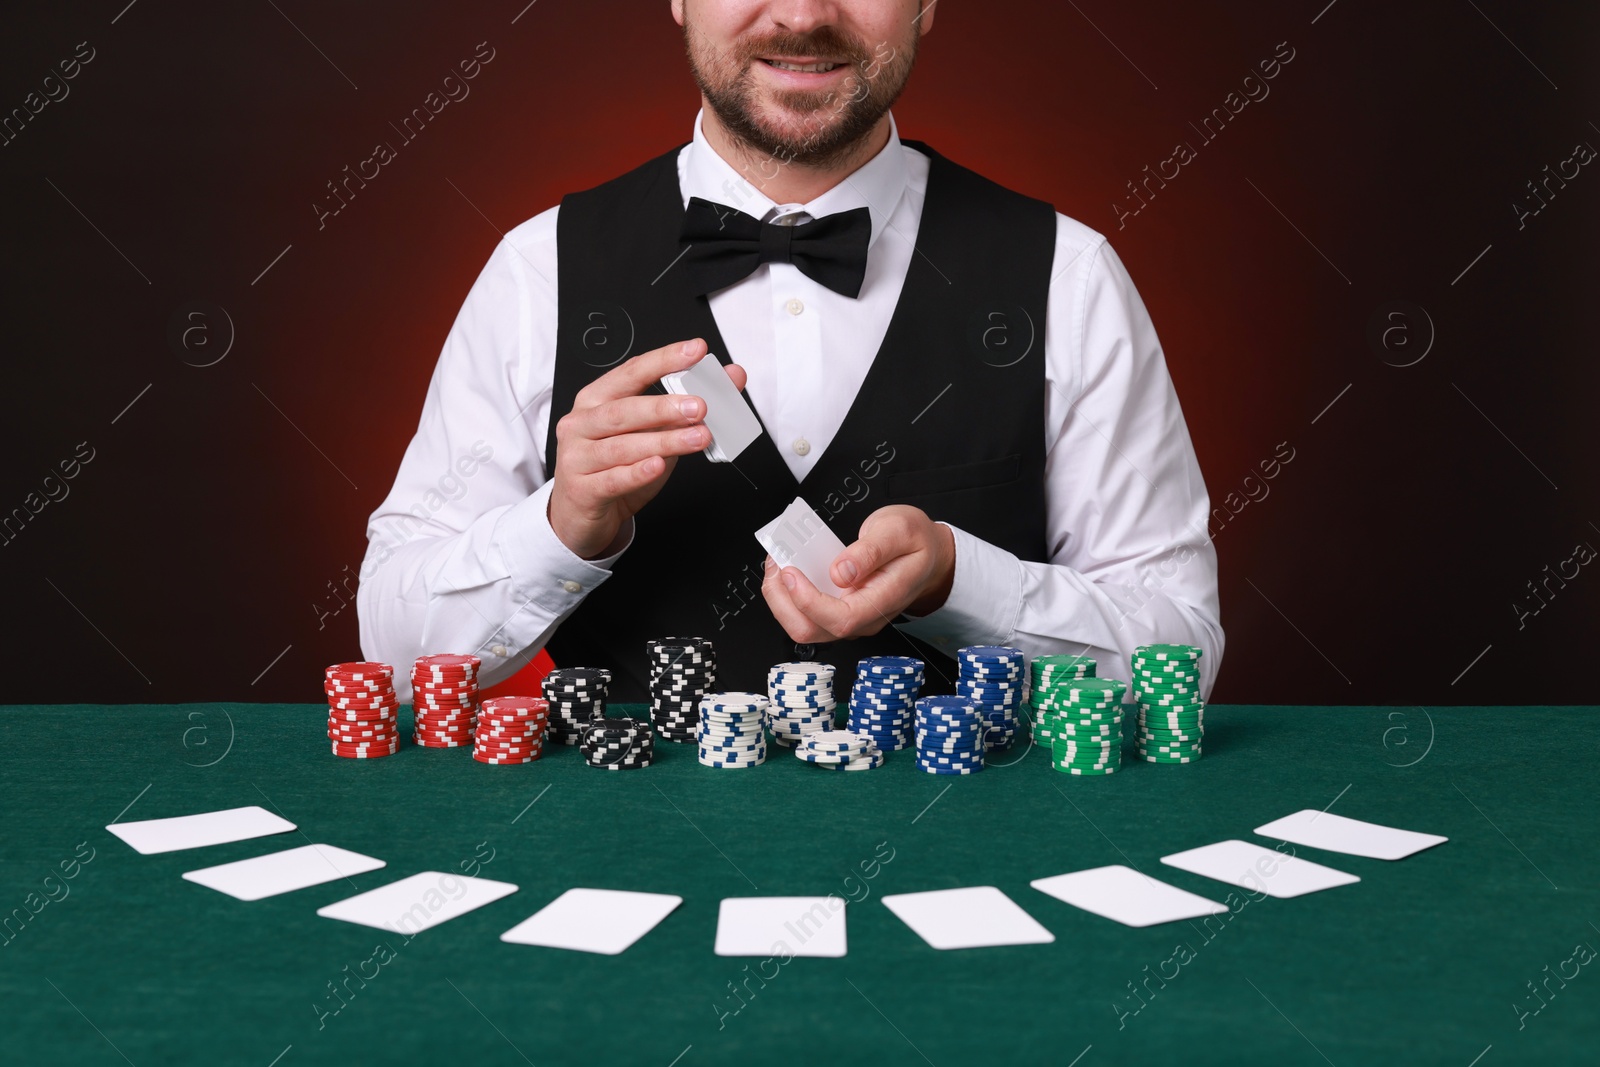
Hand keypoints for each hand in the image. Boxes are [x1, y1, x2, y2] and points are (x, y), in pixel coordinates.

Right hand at [548, 338, 746, 558]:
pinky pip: (613, 479)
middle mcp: (582, 424)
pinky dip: (637, 472)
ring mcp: (577, 457)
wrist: (582, 514)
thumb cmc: (615, 467)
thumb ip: (686, 407)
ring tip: (697, 437)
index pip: (632, 373)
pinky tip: (658, 466)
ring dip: (663, 441)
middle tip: (699, 406)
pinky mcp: (583, 490)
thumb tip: (730, 379)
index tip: (695, 351)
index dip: (664, 360)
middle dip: (664, 406)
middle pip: (623, 410)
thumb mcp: (653, 433)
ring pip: (622, 446)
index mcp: (596, 400)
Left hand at [761, 505, 955, 642]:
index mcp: (882, 600)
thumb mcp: (899, 531)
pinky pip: (806, 613)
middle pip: (812, 630)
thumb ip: (871, 551)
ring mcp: (850, 617)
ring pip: (804, 626)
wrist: (929, 555)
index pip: (841, 619)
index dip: (809, 601)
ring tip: (778, 562)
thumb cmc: (916, 543)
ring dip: (781, 598)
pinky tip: (788, 567)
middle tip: (776, 564)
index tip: (791, 572)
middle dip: (782, 601)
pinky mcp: (839, 610)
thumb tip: (841, 572)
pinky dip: (788, 594)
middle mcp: (864, 617)